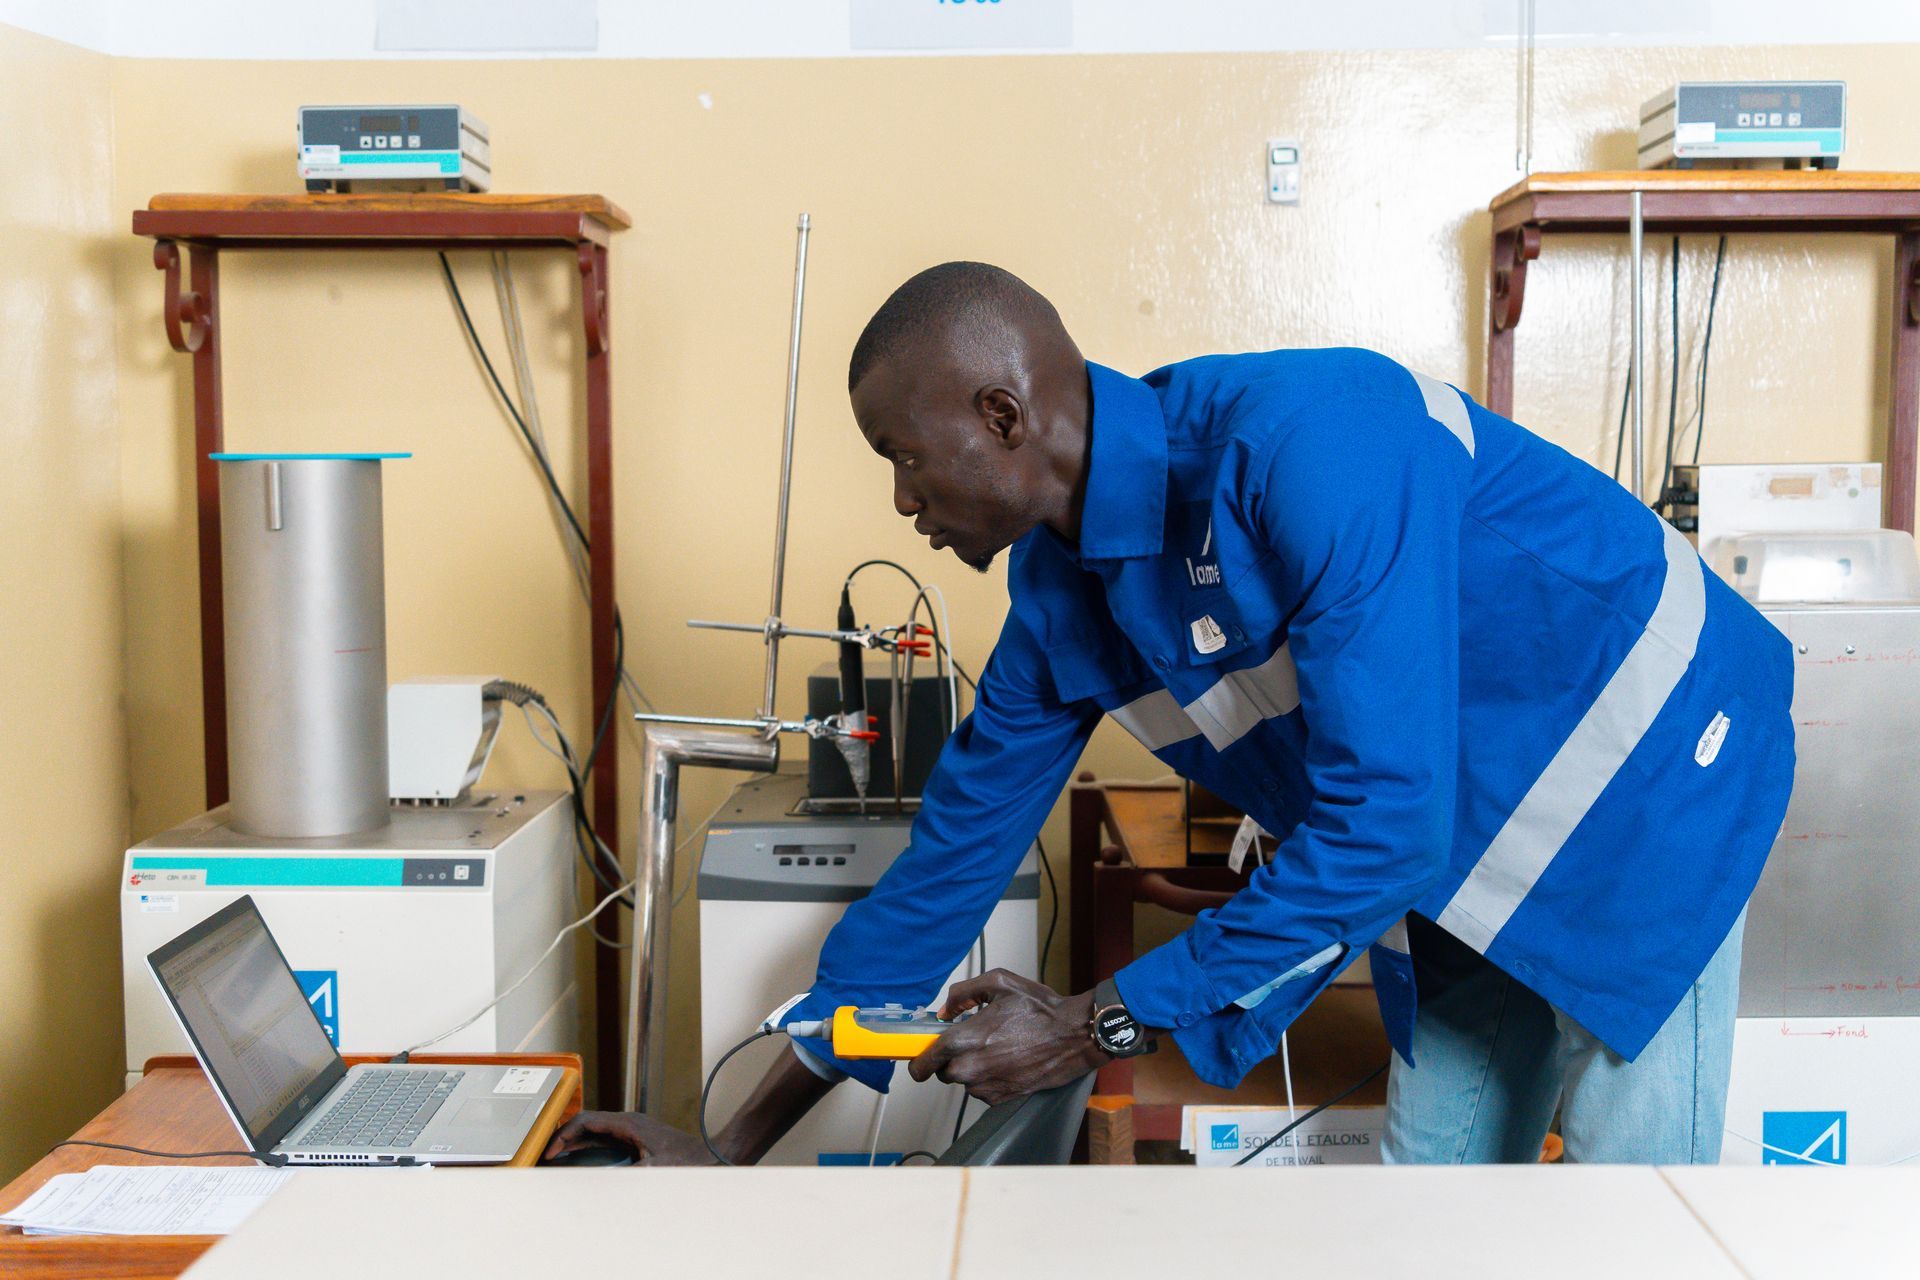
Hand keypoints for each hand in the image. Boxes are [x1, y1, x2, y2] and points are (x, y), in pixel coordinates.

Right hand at [541, 1111, 717, 1166]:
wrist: (707, 1154)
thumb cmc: (686, 1158)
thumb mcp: (655, 1167)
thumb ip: (631, 1172)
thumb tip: (604, 1179)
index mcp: (628, 1123)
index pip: (587, 1121)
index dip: (566, 1134)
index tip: (552, 1149)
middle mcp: (627, 1122)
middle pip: (587, 1123)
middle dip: (565, 1136)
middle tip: (548, 1153)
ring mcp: (630, 1128)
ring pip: (594, 1129)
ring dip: (575, 1140)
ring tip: (557, 1155)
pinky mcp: (634, 1136)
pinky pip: (603, 1136)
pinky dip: (587, 1144)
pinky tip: (579, 1156)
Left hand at [906, 969, 1106, 1105]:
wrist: (1073, 1036)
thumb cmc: (1039, 1010)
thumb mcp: (998, 983)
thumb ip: (963, 993)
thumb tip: (945, 1010)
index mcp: (963, 1041)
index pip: (922, 1064)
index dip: (918, 1061)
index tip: (921, 1057)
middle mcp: (970, 1069)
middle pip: (942, 1072)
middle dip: (952, 1058)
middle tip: (974, 1041)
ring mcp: (986, 1087)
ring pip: (964, 1082)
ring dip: (972, 1068)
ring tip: (998, 1047)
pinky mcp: (1001, 1098)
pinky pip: (982, 1090)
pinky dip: (989, 1078)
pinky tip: (1008, 1060)